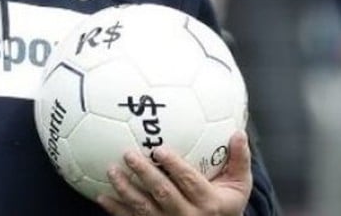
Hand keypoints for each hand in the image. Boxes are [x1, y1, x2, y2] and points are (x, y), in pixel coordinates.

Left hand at [98, 131, 252, 215]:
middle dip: (145, 174)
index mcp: (209, 203)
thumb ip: (239, 160)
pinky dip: (116, 209)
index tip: (159, 150)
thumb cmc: (225, 205)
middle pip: (163, 194)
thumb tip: (239, 132)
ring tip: (112, 170)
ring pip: (144, 208)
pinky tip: (102, 196)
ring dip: (126, 190)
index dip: (175, 167)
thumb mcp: (239, 186)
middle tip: (128, 154)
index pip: (190, 182)